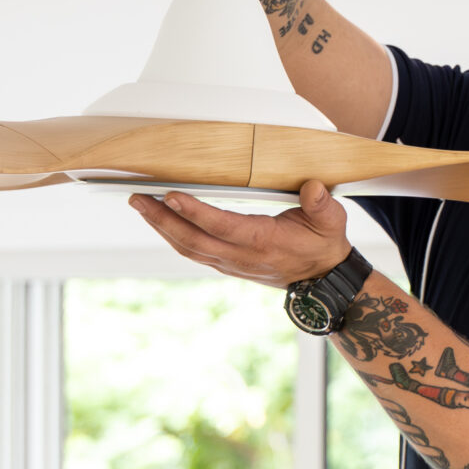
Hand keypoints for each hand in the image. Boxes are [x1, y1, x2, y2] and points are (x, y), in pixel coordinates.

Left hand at [127, 179, 350, 287]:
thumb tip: (313, 188)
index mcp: (262, 242)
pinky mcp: (226, 264)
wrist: (321, 280)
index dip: (195, 212)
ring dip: (161, 227)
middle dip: (162, 219)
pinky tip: (161, 220)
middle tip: (137, 198)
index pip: (221, 226)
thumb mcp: (331, 222)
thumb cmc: (323, 245)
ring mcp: (230, 263)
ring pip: (188, 248)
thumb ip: (321, 204)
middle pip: (192, 240)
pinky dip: (172, 236)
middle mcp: (240, 256)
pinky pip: (193, 251)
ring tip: (141, 205)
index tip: (172, 195)